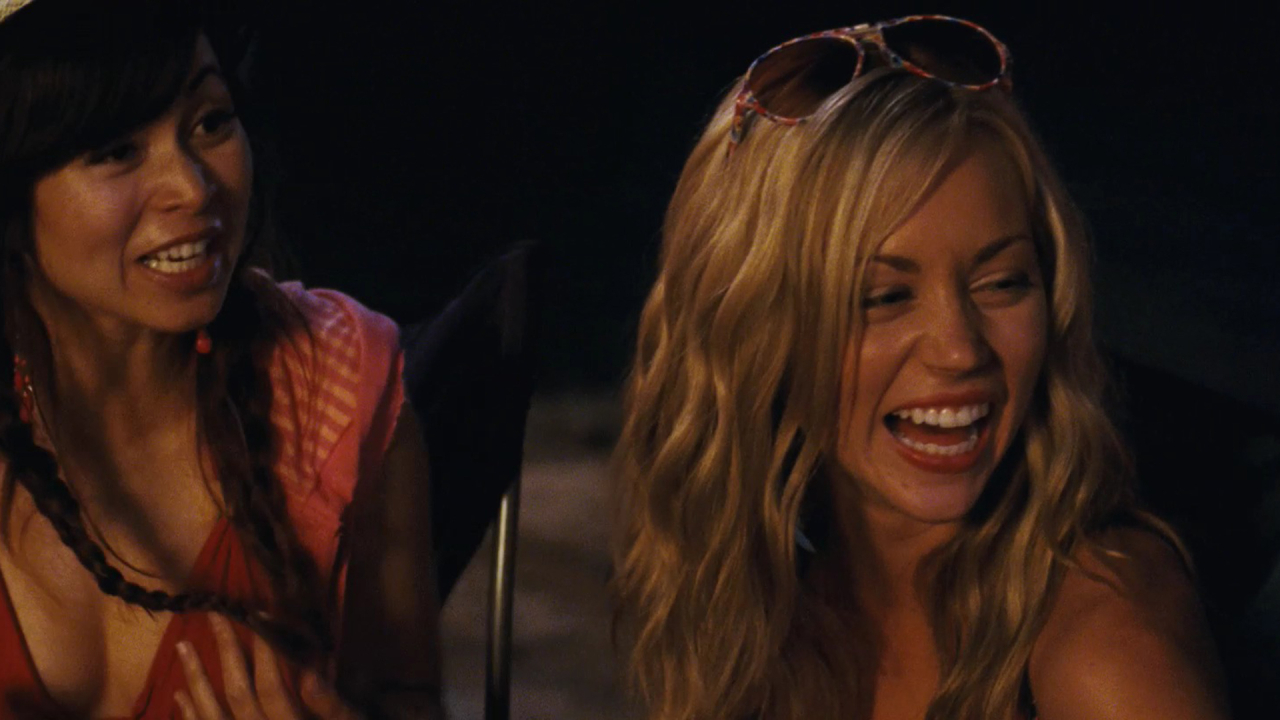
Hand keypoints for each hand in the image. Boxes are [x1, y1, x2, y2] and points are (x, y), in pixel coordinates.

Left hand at [173, 614, 361, 719]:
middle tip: (215, 616)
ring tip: (181, 647)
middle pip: (237, 696)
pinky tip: (180, 696)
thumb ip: (331, 707)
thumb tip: (309, 674)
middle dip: (225, 654)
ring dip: (195, 681)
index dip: (263, 651)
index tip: (259, 613)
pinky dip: (191, 716)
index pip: (271, 687)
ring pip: (212, 717)